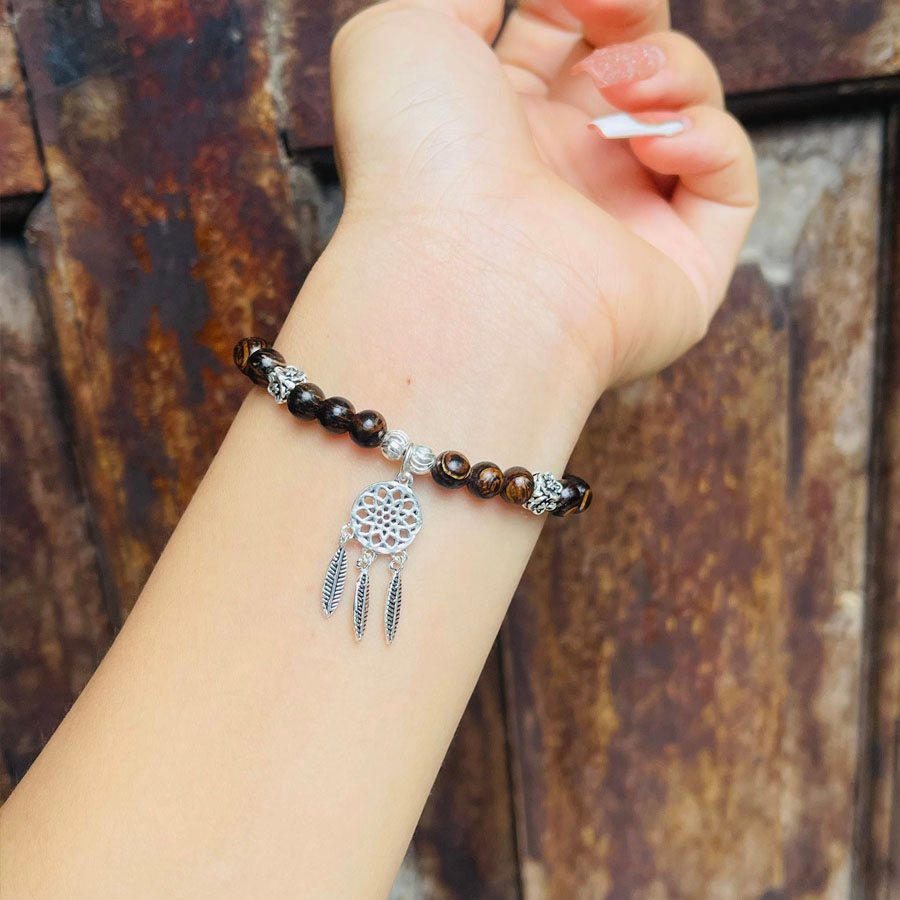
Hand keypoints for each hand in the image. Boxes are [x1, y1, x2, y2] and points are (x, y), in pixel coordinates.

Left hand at [328, 0, 756, 392]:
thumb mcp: (405, 36)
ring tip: (622, 90)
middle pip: (634, 70)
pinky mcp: (679, 272)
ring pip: (687, 119)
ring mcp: (621, 223)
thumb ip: (460, 0)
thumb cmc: (416, 158)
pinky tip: (651, 144)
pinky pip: (729, 192)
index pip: (563, 39)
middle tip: (612, 16)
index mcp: (499, 124)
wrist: (454, 270)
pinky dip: (710, 142)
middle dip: (635, 21)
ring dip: (673, 72)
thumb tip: (503, 3)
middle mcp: (561, 173)